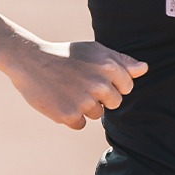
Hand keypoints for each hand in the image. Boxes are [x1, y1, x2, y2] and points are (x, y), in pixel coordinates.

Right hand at [11, 39, 147, 129]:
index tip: (96, 77)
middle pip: (114, 103)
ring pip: (96, 114)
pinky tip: (60, 100)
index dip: (112, 84)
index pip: (127, 87)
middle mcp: (99, 84)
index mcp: (109, 66)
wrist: (30, 60)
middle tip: (80, 84)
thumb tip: (145, 69)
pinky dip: (70, 116)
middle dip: (100, 97)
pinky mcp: (68, 115)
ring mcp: (84, 101)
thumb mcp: (94, 50)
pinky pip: (80, 124)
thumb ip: (121, 61)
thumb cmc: (66, 55)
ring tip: (68, 90)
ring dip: (84, 107)